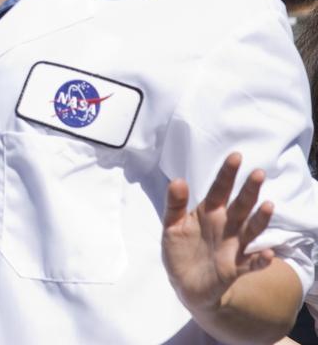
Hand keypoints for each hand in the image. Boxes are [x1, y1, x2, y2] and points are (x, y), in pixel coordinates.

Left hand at [162, 152, 275, 313]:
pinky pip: (251, 263)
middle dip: (249, 190)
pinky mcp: (235, 268)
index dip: (227, 174)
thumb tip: (178, 180)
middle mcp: (226, 226)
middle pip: (240, 205)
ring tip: (268, 206)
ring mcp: (233, 246)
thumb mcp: (172, 225)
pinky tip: (267, 253)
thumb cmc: (179, 249)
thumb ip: (175, 204)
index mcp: (209, 212)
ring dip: (261, 219)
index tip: (236, 156)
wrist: (184, 283)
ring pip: (251, 230)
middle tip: (258, 173)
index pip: (219, 189)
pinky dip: (260, 259)